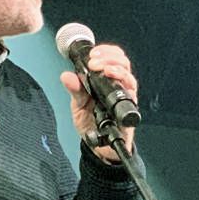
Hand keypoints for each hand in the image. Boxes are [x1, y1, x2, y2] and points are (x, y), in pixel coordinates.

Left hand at [61, 42, 137, 163]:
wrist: (99, 147)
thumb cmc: (91, 124)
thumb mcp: (78, 105)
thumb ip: (74, 90)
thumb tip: (67, 76)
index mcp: (106, 82)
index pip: (111, 59)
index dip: (105, 52)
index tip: (92, 55)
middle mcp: (118, 88)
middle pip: (123, 63)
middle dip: (109, 57)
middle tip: (95, 61)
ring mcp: (125, 98)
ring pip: (129, 76)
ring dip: (116, 68)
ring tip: (104, 69)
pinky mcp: (129, 111)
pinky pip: (131, 96)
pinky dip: (124, 86)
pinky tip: (113, 86)